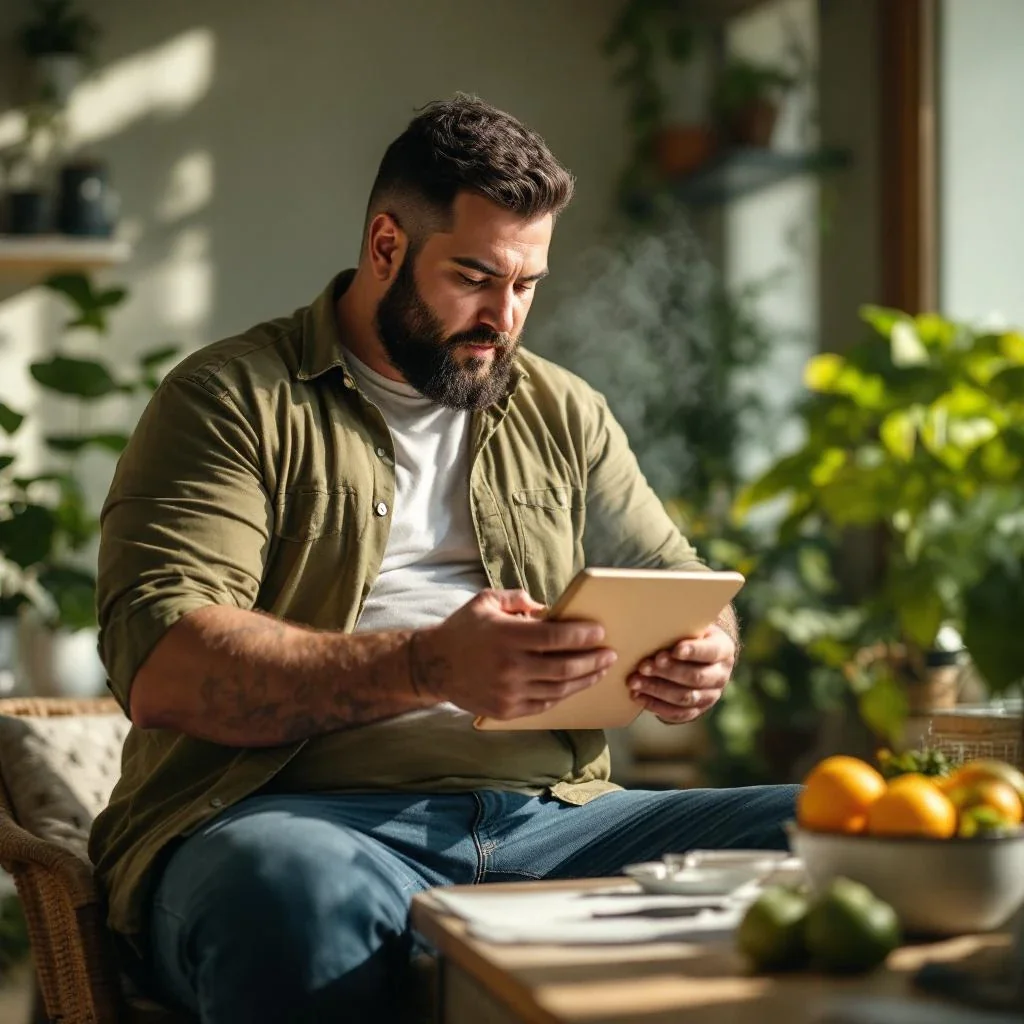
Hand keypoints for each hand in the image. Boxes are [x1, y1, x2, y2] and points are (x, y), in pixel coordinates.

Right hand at [410, 589, 616, 719]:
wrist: (432, 666)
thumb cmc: (463, 629)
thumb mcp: (486, 601)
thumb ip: (518, 599)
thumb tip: (548, 608)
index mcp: (506, 636)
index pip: (555, 638)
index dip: (582, 636)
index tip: (600, 632)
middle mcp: (509, 667)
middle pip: (564, 667)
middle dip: (593, 660)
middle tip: (610, 653)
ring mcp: (508, 692)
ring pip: (558, 689)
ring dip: (585, 680)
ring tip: (600, 670)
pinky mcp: (506, 711)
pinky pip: (544, 704)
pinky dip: (563, 694)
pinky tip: (575, 684)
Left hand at [627, 624, 734, 723]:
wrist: (701, 657)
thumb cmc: (689, 635)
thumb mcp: (692, 626)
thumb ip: (680, 625)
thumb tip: (653, 616)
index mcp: (723, 649)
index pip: (710, 652)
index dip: (692, 651)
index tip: (674, 650)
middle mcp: (721, 675)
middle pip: (695, 677)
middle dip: (667, 672)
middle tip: (643, 666)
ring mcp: (711, 695)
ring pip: (684, 697)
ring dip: (656, 689)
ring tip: (634, 681)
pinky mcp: (697, 710)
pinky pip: (678, 713)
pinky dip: (656, 706)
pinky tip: (638, 697)